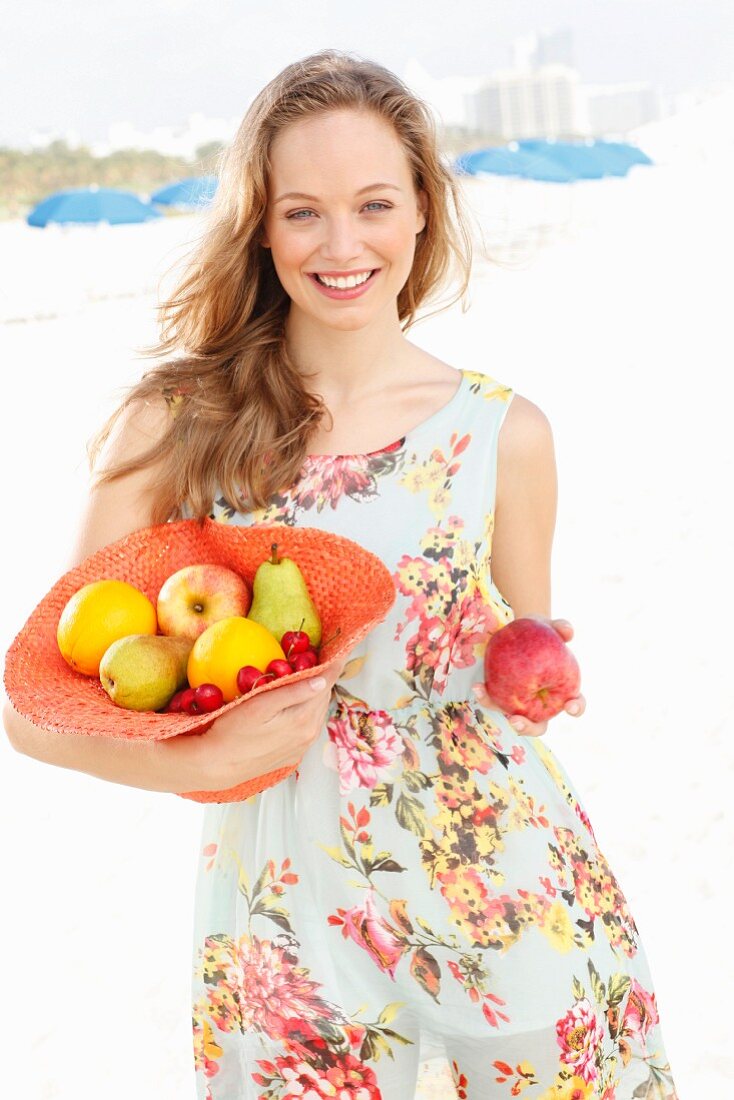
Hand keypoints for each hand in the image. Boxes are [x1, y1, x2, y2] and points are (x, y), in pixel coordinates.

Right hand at [165, 661, 342, 792]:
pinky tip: (295, 705)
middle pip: (324, 697)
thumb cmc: (233, 730)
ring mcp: (302, 746)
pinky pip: (308, 727)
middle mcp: (309, 734)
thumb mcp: (260, 705)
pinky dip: (307, 712)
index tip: (339, 651)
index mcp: (304, 718)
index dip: (334, 665)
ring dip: (316, 696)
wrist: (217, 765)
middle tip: (319, 659)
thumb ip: (292, 692)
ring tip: (308, 678)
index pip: (327, 684)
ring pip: (317, 712)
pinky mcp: (293, 754)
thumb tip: (321, 680)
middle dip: (324, 678)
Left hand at [471, 617, 585, 737]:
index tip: (570, 706)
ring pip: (514, 719)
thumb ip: (560, 627)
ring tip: (492, 705)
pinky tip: (478, 687)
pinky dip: (485, 696)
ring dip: (500, 717)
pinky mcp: (502, 698)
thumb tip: (567, 631)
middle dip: (528, 728)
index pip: (574, 704)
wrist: (517, 632)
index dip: (575, 708)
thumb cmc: (540, 632)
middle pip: (539, 726)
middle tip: (516, 720)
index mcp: (562, 691)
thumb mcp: (549, 626)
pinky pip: (494, 700)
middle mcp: (542, 705)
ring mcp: (521, 704)